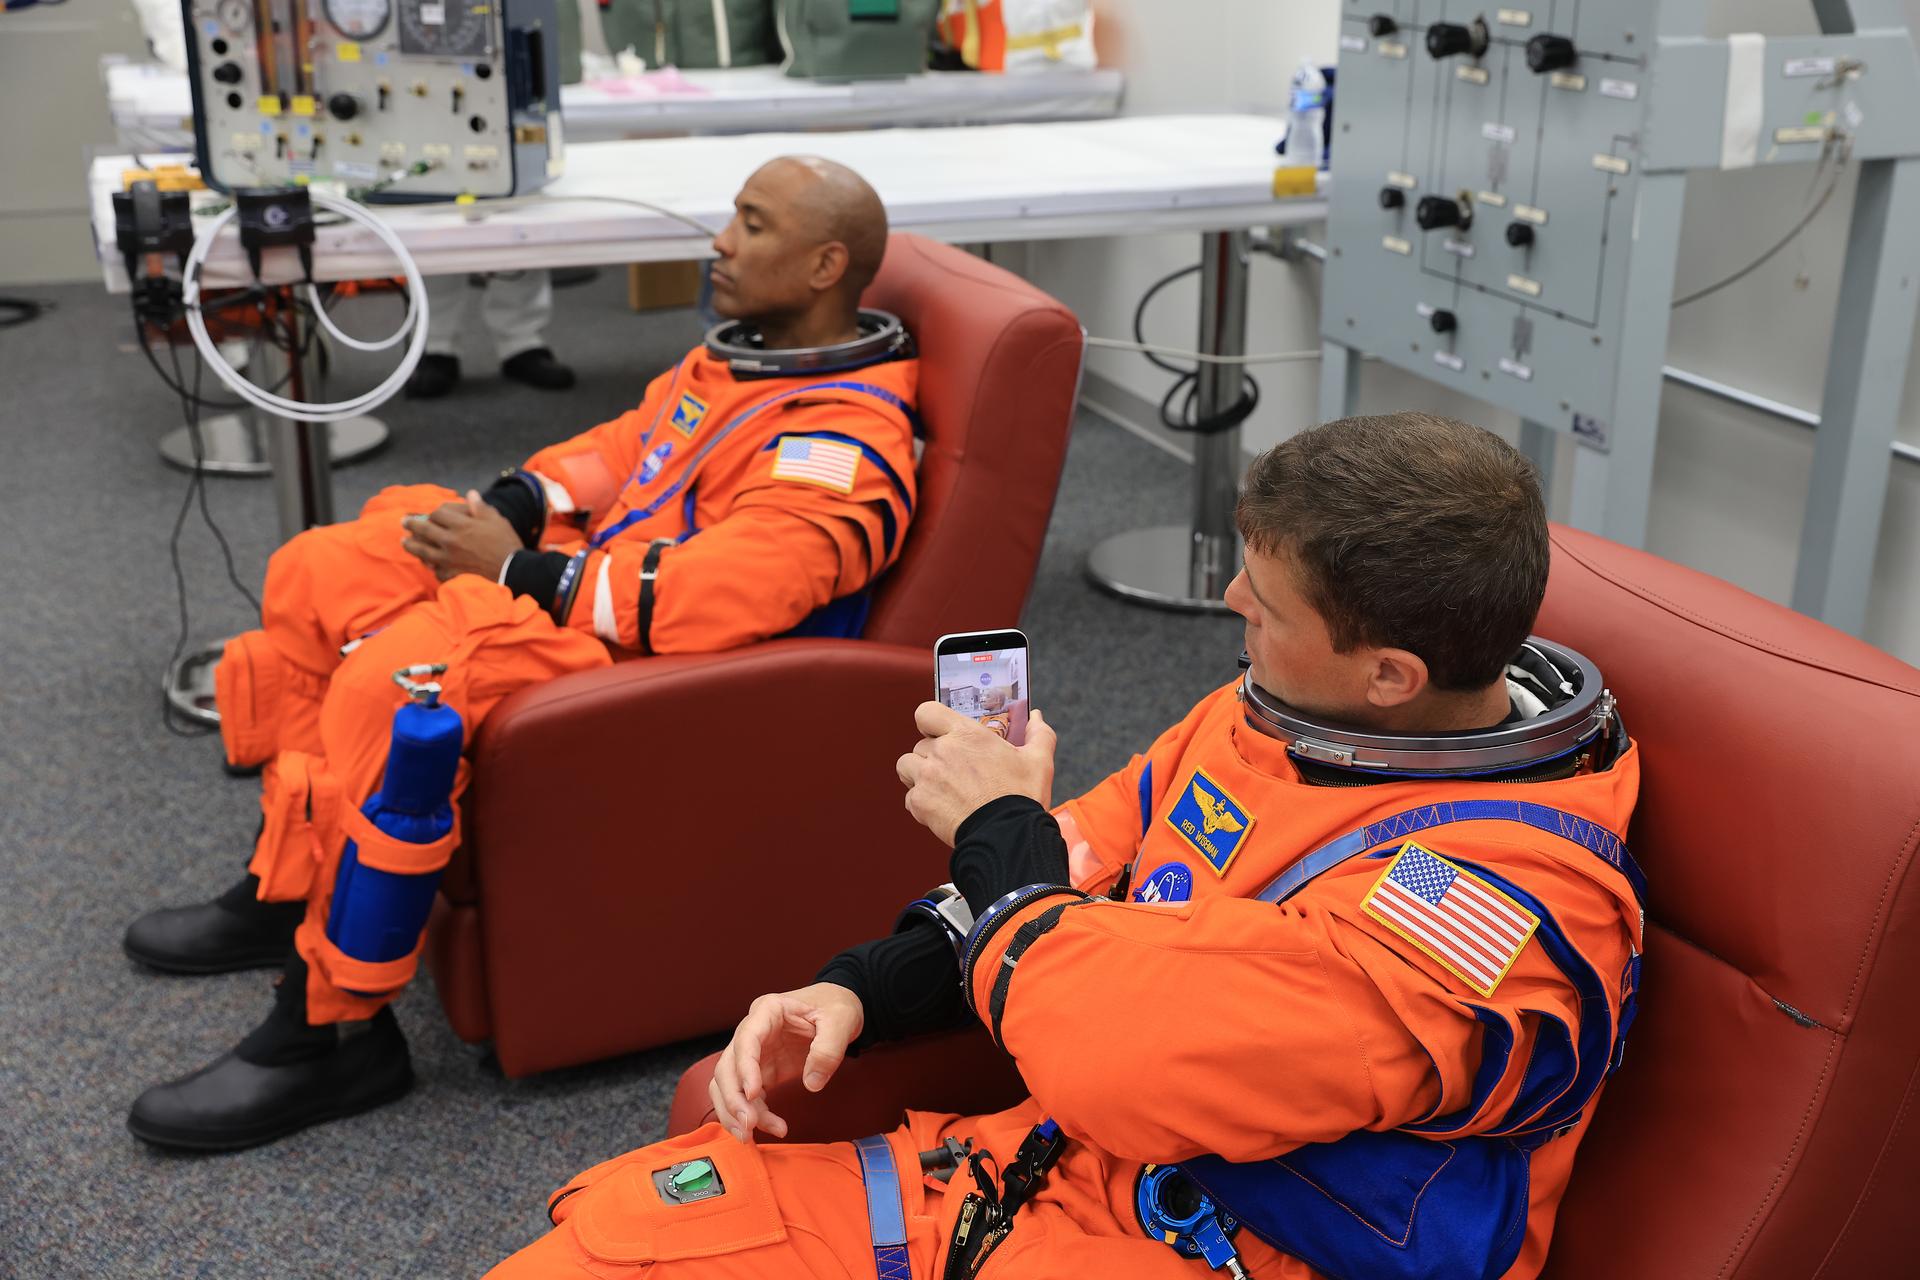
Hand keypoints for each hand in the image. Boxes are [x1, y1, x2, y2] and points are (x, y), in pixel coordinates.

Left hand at [400, 490, 523, 582]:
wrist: (512, 571)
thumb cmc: (506, 543)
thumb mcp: (496, 520)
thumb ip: (480, 507)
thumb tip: (470, 494)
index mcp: (461, 525)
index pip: (438, 514)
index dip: (434, 513)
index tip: (432, 514)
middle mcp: (450, 541)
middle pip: (424, 530)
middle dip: (411, 524)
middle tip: (403, 521)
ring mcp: (448, 559)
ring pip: (422, 550)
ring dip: (411, 545)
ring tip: (404, 541)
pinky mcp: (451, 574)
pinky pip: (434, 569)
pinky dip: (429, 564)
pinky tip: (426, 562)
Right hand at [708, 982, 864, 1142]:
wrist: (838, 1009)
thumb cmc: (836, 1007)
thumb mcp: (842, 1020)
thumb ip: (829, 1049)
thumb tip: (812, 1083)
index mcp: (768, 1010)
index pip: (746, 1040)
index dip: (745, 1068)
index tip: (754, 1095)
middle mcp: (752, 1031)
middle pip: (727, 1067)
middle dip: (733, 1099)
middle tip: (749, 1126)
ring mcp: (753, 1053)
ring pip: (727, 1085)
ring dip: (733, 1112)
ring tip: (750, 1137)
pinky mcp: (760, 1071)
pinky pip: (744, 1096)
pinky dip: (749, 1114)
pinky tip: (767, 1128)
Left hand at [896, 701, 1055, 846]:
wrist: (1007, 836)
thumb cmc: (1021, 797)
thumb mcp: (1038, 761)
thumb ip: (1039, 734)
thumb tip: (1037, 718)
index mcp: (966, 735)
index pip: (927, 712)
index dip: (930, 722)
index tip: (940, 733)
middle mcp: (942, 751)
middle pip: (920, 744)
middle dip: (932, 755)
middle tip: (952, 769)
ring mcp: (927, 777)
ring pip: (907, 766)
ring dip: (918, 774)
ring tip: (939, 786)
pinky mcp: (920, 803)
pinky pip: (910, 797)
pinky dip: (921, 802)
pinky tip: (941, 808)